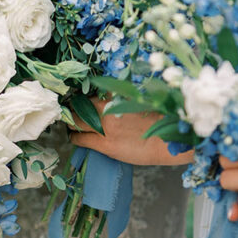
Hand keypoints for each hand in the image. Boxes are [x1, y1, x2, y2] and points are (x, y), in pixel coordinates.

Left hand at [69, 99, 190, 166]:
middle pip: (79, 106)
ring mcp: (104, 127)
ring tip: (72, 124)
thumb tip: (104, 96)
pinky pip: (79, 139)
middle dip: (74, 109)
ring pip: (75, 122)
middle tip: (71, 112)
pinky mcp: (104, 144)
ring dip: (72, 123)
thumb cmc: (156, 121)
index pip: (89, 93)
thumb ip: (118, 98)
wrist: (166, 141)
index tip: (79, 101)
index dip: (82, 98)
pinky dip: (74, 137)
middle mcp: (107, 109)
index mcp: (115, 95)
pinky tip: (74, 137)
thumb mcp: (136, 100)